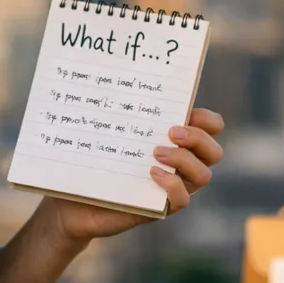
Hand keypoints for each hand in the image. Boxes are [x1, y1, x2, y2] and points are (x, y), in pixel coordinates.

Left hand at [41, 107, 225, 243]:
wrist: (69, 204)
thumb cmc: (90, 161)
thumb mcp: (107, 131)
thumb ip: (118, 109)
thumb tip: (115, 74)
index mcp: (174, 140)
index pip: (212, 127)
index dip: (208, 119)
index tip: (186, 111)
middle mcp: (180, 163)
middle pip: (214, 151)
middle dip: (198, 138)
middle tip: (170, 132)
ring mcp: (171, 187)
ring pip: (204, 175)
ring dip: (184, 159)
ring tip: (155, 153)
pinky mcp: (159, 208)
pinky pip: (182, 200)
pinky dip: (172, 185)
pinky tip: (150, 174)